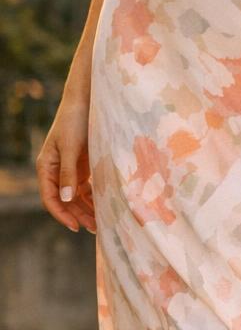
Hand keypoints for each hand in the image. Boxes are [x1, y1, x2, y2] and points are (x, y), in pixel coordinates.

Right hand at [36, 91, 96, 234]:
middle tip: (96, 229)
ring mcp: (69, 169)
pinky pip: (86, 187)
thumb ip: (68, 173)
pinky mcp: (82, 165)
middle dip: (78, 215)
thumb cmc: (75, 120)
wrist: (87, 101)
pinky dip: (94, 197)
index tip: (76, 226)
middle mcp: (56, 170)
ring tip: (102, 222)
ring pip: (76, 196)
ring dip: (87, 209)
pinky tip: (105, 205)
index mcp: (46, 167)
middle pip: (65, 200)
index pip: (50, 198)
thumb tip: (67, 199)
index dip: (61, 214)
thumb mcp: (71, 147)